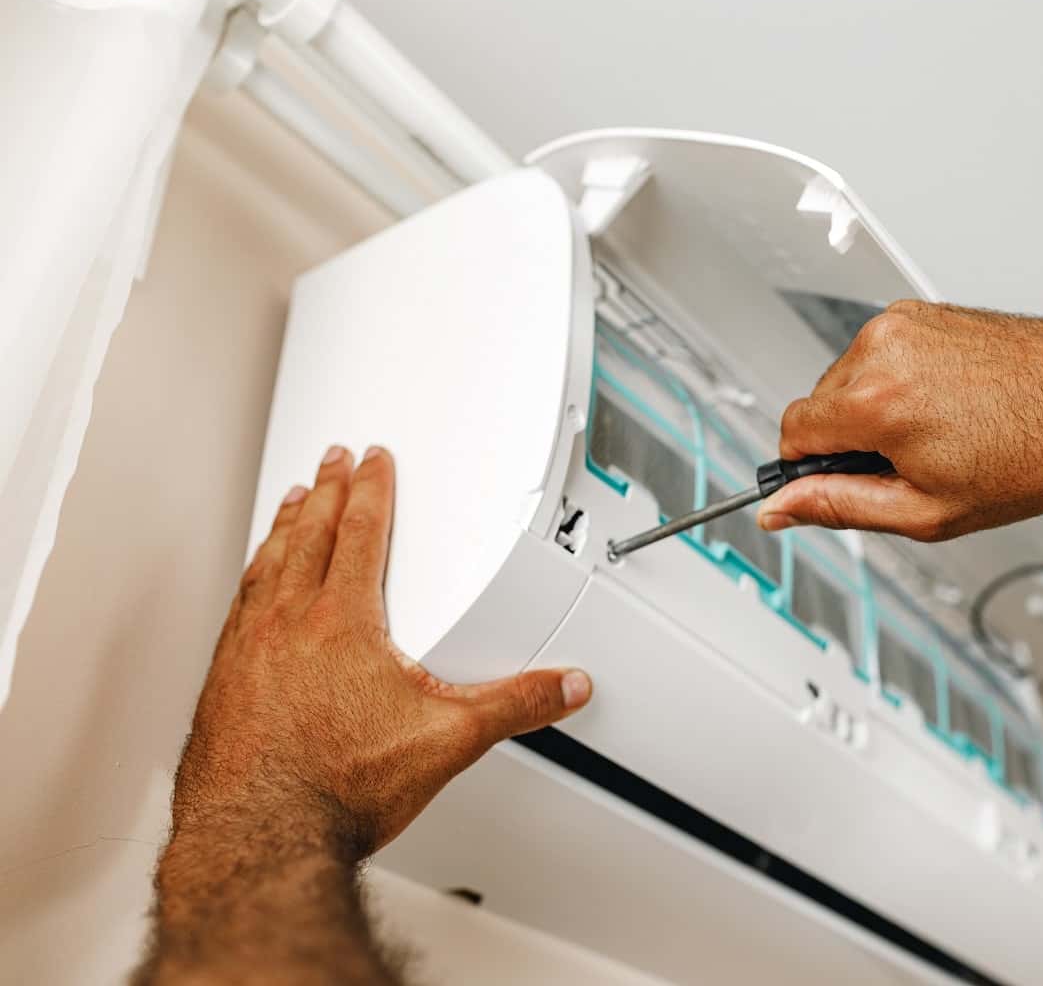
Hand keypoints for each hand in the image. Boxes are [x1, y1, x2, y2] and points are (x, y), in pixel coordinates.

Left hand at [171, 445, 592, 861]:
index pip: (361, 534)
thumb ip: (514, 705)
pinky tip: (253, 588)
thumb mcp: (447, 741)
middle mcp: (288, 626)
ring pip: (266, 567)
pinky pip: (238, 609)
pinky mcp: (222, 684)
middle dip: (326, 492)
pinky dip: (250, 580)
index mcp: (344, 623)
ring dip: (283, 528)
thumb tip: (564, 687)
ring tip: (291, 505)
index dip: (371, 490)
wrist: (260, 839)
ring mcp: (247, 652)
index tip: (372, 460)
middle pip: (309, 536)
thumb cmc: (339, 789)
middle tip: (331, 461)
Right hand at [759, 300, 1042, 540]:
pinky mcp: (925, 312)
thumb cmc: (1033, 457)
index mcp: (877, 400)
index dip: (810, 469)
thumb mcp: (925, 510)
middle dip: (849, 440)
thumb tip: (780, 508)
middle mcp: (884, 347)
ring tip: (940, 433)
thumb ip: (838, 506)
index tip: (841, 483)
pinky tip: (949, 406)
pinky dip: (900, 383)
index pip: (792, 433)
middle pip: (819, 404)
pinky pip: (882, 356)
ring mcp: (906, 323)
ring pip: (849, 379)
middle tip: (912, 465)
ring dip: (875, 411)